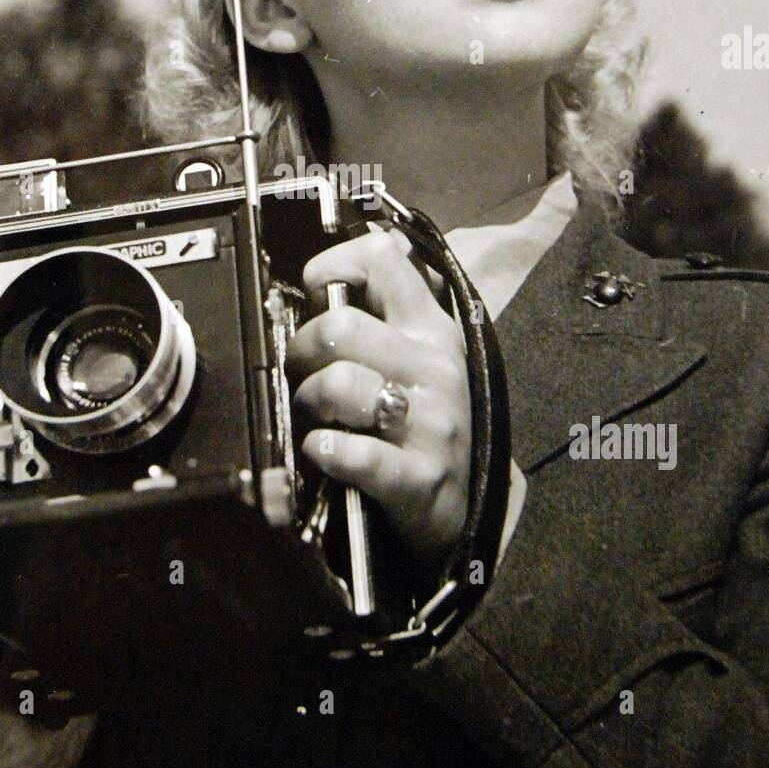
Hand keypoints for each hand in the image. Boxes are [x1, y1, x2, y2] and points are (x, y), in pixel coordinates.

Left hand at [286, 225, 470, 565]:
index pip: (380, 257)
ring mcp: (431, 423)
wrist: (467, 510)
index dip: (330, 268)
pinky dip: (324, 452)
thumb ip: (377, 320)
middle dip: (301, 351)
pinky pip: (353, 453)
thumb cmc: (423, 428)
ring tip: (315, 417)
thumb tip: (321, 285)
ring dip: (308, 402)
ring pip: (339, 383)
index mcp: (430, 329)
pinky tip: (324, 452)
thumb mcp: (417, 361)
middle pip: (339, 326)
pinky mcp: (418, 477)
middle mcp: (434, 367)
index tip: (316, 297)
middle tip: (302, 374)